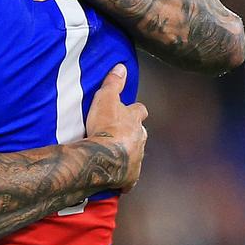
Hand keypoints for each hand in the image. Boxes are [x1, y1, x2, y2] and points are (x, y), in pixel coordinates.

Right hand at [85, 64, 147, 192]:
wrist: (104, 156)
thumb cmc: (104, 126)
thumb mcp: (105, 98)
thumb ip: (113, 83)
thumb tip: (122, 66)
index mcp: (135, 120)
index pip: (140, 111)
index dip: (134, 111)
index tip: (128, 111)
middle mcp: (140, 139)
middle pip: (140, 133)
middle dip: (132, 133)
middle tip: (119, 133)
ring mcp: (137, 159)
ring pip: (136, 154)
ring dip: (127, 153)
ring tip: (114, 154)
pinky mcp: (130, 177)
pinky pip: (129, 177)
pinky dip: (124, 175)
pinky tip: (116, 177)